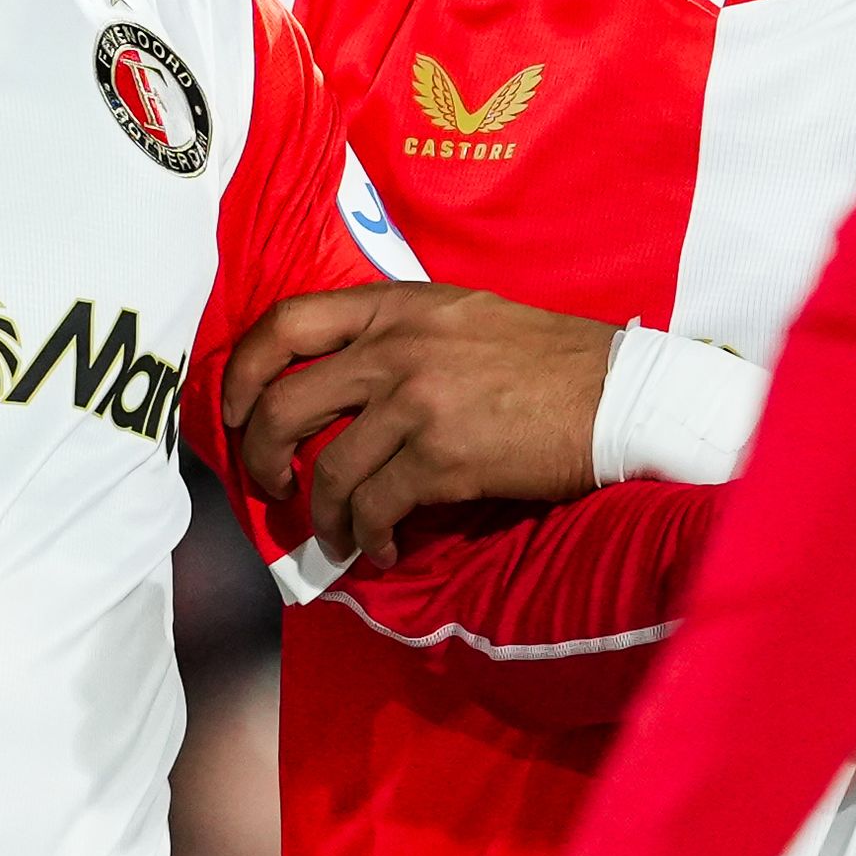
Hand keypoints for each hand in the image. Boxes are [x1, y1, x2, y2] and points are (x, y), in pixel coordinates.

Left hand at [223, 280, 624, 562]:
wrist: (620, 395)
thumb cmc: (551, 359)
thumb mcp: (464, 316)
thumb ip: (401, 333)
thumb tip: (344, 380)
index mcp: (397, 307)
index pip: (286, 323)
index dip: (242, 369)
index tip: (235, 409)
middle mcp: (397, 349)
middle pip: (283, 402)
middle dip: (260, 455)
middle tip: (272, 485)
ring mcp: (418, 403)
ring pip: (327, 469)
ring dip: (322, 514)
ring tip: (338, 533)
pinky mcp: (444, 459)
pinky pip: (376, 508)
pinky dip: (369, 538)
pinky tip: (384, 548)